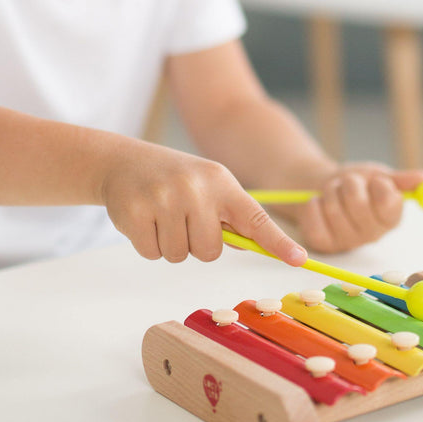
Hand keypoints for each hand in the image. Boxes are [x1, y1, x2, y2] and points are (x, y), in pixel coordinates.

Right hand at [101, 144, 306, 266]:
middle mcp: (196, 188)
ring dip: (170, 244)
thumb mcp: (207, 185)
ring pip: (180, 255)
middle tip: (180, 217)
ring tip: (161, 215)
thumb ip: (230, 215)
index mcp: (221, 182)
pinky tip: (144, 218)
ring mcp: (165, 200)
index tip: (300, 260)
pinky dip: (148, 244)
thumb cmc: (173, 177)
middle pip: (210, 251)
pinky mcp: (137, 214)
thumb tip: (253, 243)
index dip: (278, 242)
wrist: (122, 161)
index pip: (255, 218)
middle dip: (195, 243)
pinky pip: (153, 254)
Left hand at [294, 163, 422, 252]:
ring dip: (331, 190)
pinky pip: (315, 216)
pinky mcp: (323, 243)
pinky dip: (314, 203)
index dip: (379, 185)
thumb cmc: (354, 184)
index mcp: (390, 218)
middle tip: (348, 182)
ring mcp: (347, 241)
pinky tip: (319, 203)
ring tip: (334, 191)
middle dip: (350, 184)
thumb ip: (401, 180)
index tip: (374, 179)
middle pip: (358, 204)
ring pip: (334, 207)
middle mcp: (371, 235)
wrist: (321, 188)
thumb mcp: (378, 176)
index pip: (389, 202)